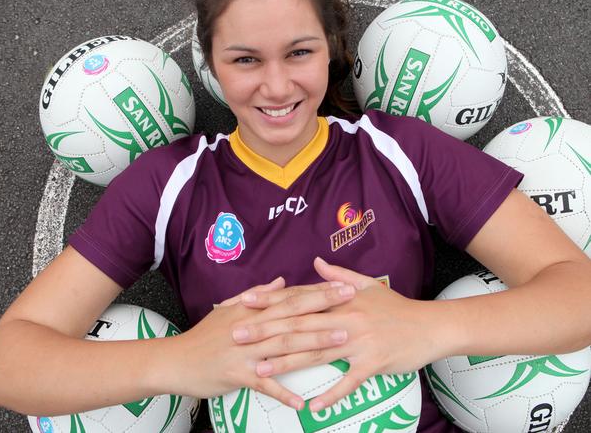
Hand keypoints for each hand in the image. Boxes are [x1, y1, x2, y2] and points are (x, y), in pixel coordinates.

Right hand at [172, 275, 356, 409]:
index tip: (342, 285)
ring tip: (342, 342)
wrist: (176, 360)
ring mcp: (246, 351)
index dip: (317, 291)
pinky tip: (302, 401)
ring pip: (285, 345)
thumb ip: (257, 295)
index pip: (290, 297)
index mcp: (251, 310)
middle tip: (352, 302)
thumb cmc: (205, 336)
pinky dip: (283, 392)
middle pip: (293, 316)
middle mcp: (252, 327)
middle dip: (325, 309)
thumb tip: (282, 282)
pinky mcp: (237, 374)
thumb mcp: (228, 309)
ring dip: (315, 343)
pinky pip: (264, 384)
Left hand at [235, 257, 441, 412]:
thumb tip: (316, 261)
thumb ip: (338, 275)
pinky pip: (349, 381)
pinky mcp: (373, 363)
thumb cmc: (396, 307)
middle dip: (266, 331)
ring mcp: (358, 341)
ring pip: (316, 353)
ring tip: (261, 369)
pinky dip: (331, 394)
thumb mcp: (367, 285)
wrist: (430, 325)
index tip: (244, 303)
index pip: (298, 299)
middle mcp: (344, 318)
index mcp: (340, 299)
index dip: (270, 300)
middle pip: (299, 325)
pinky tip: (311, 405)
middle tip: (237, 337)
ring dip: (287, 363)